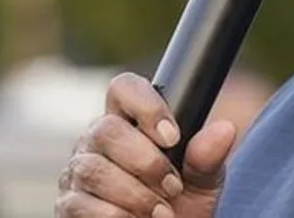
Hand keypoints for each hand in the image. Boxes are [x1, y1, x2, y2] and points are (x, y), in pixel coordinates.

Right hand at [56, 73, 236, 217]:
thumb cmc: (180, 206)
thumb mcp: (202, 183)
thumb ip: (208, 157)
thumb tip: (224, 130)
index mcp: (130, 122)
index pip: (124, 88)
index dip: (146, 106)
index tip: (173, 137)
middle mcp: (98, 141)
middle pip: (107, 129)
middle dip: (146, 162)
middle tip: (173, 187)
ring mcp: (79, 172)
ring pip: (94, 169)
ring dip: (135, 195)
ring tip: (162, 213)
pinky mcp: (69, 205)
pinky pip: (81, 204)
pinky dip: (115, 216)